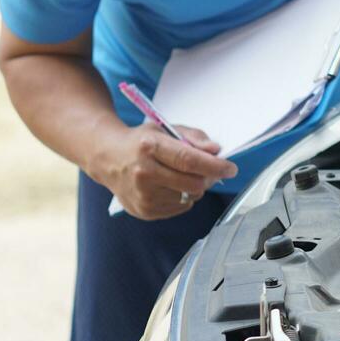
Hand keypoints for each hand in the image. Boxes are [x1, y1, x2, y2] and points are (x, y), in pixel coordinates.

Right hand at [89, 123, 236, 220]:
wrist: (108, 158)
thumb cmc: (142, 142)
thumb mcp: (166, 129)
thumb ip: (194, 137)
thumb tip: (215, 150)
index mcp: (149, 147)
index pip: (189, 160)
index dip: (215, 166)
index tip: (231, 168)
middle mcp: (143, 173)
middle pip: (193, 183)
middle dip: (208, 177)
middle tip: (208, 170)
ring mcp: (142, 195)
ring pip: (189, 198)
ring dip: (195, 188)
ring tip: (181, 175)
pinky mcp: (144, 211)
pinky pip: (180, 208)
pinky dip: (183, 198)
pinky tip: (170, 186)